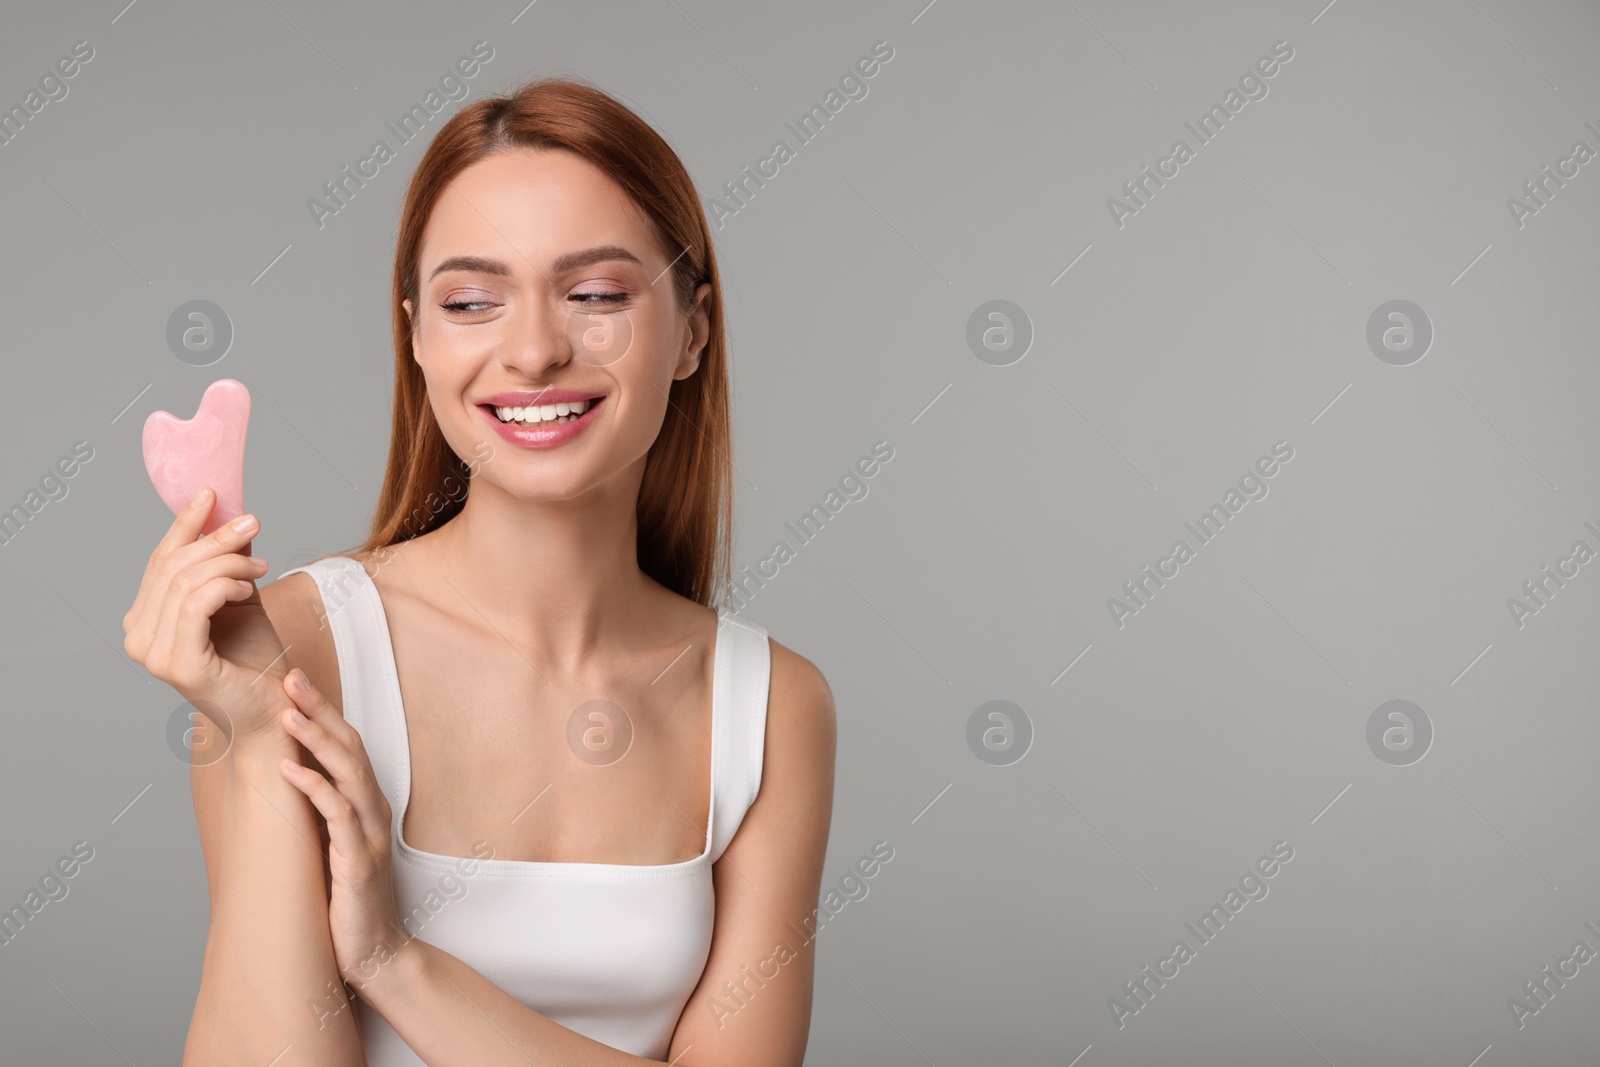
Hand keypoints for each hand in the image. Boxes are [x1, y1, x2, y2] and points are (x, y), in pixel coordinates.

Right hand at [123, 485, 285, 738]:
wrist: (275, 711)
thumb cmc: (255, 661)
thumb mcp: (241, 598)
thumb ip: (229, 563)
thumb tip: (233, 517)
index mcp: (144, 622)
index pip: (159, 562)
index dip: (184, 525)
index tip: (211, 494)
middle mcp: (138, 639)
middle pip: (171, 567)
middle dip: (214, 538)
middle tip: (253, 523)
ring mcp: (154, 655)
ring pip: (185, 582)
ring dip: (228, 562)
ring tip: (260, 565)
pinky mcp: (179, 664)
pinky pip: (195, 605)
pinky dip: (224, 585)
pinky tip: (248, 587)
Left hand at [275, 669, 411, 988]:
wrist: (379, 953)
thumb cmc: (352, 901)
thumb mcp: (335, 846)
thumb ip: (323, 812)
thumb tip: (290, 779)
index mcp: (366, 805)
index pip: (347, 745)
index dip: (324, 711)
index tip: (295, 681)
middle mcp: (372, 812)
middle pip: (350, 747)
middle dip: (320, 709)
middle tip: (290, 677)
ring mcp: (368, 835)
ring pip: (348, 774)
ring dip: (316, 739)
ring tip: (287, 712)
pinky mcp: (358, 861)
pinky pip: (338, 816)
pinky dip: (314, 788)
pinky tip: (290, 769)